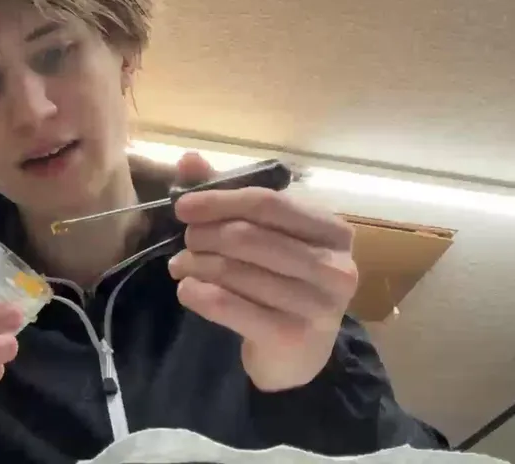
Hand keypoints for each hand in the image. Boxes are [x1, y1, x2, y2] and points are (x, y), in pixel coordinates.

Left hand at [168, 152, 358, 391]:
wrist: (297, 354)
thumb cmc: (283, 283)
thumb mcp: (265, 236)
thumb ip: (229, 197)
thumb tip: (188, 160)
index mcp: (333, 231)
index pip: (268, 203)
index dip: (219, 200)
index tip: (182, 206)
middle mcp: (335, 266)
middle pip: (250, 236)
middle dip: (205, 235)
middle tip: (183, 242)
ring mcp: (317, 305)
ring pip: (236, 271)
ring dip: (196, 264)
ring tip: (179, 266)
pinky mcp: (291, 336)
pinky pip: (229, 306)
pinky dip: (199, 294)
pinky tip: (187, 290)